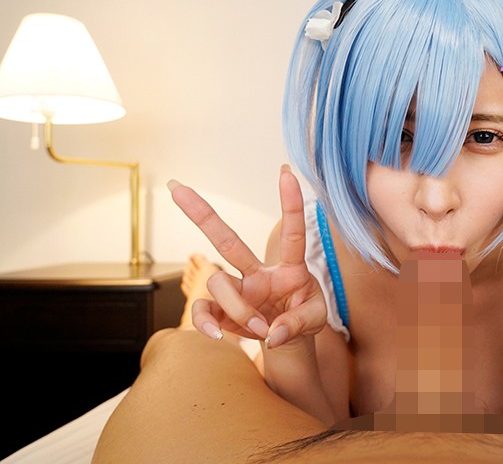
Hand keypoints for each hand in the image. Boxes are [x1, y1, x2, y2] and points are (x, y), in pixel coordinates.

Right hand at [168, 165, 326, 347]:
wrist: (287, 340)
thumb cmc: (303, 318)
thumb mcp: (315, 319)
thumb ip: (299, 322)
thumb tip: (274, 332)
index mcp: (289, 267)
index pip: (292, 233)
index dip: (291, 204)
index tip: (287, 172)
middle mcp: (257, 272)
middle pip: (227, 240)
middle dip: (203, 214)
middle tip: (177, 188)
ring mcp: (237, 290)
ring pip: (220, 284)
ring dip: (239, 309)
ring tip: (261, 328)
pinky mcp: (220, 310)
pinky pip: (202, 310)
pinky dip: (206, 324)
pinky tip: (218, 335)